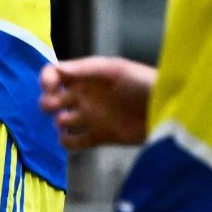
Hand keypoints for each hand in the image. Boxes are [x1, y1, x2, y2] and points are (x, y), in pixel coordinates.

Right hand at [39, 57, 155, 148]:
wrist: (165, 111)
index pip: (55, 74)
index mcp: (87, 77)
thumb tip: (57, 69)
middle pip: (51, 99)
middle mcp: (85, 96)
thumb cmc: (144, 84)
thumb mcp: (115, 70)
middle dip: (48, 103)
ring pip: (60, 121)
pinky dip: (67, 142)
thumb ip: (85, 69)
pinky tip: (74, 138)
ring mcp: (91, 117)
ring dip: (60, 122)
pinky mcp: (97, 136)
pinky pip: (72, 142)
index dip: (46, 80)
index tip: (49, 88)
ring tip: (71, 122)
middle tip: (57, 107)